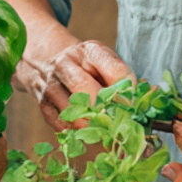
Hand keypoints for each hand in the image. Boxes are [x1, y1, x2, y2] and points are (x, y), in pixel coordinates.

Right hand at [17, 39, 133, 130]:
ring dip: (91, 125)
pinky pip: (61, 123)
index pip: (116, 72)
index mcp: (90, 51)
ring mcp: (50, 83)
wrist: (46, 59)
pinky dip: (76, 131)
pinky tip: (86, 131)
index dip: (128, 93)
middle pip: (87, 90)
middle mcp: (67, 63)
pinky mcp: (42, 103)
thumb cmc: (85, 65)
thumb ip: (121, 80)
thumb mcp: (104, 62)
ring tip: (104, 131)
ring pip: (73, 111)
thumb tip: (138, 103)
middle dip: (106, 111)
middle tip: (117, 123)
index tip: (132, 106)